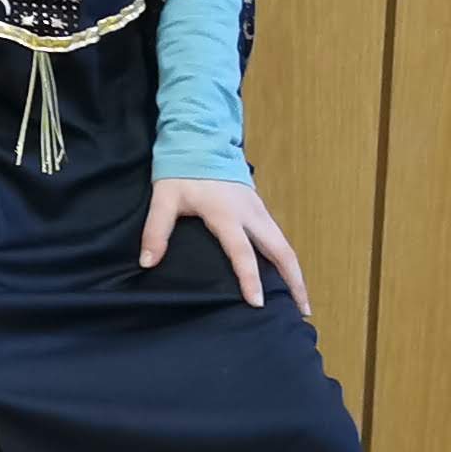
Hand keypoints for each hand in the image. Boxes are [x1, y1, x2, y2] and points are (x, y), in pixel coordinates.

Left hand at [140, 176, 307, 313]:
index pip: (242, 252)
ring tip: (302, 301)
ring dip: (295, 272)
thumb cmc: (181, 171)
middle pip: (281, 251)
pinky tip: (288, 276)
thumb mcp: (163, 198)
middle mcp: (250, 214)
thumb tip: (148, 262)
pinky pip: (279, 238)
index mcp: (226, 214)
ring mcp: (259, 210)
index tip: (258, 304)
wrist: (200, 140)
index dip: (250, 279)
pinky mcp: (260, 208)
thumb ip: (156, 230)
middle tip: (303, 311)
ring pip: (285, 245)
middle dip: (294, 281)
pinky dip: (287, 259)